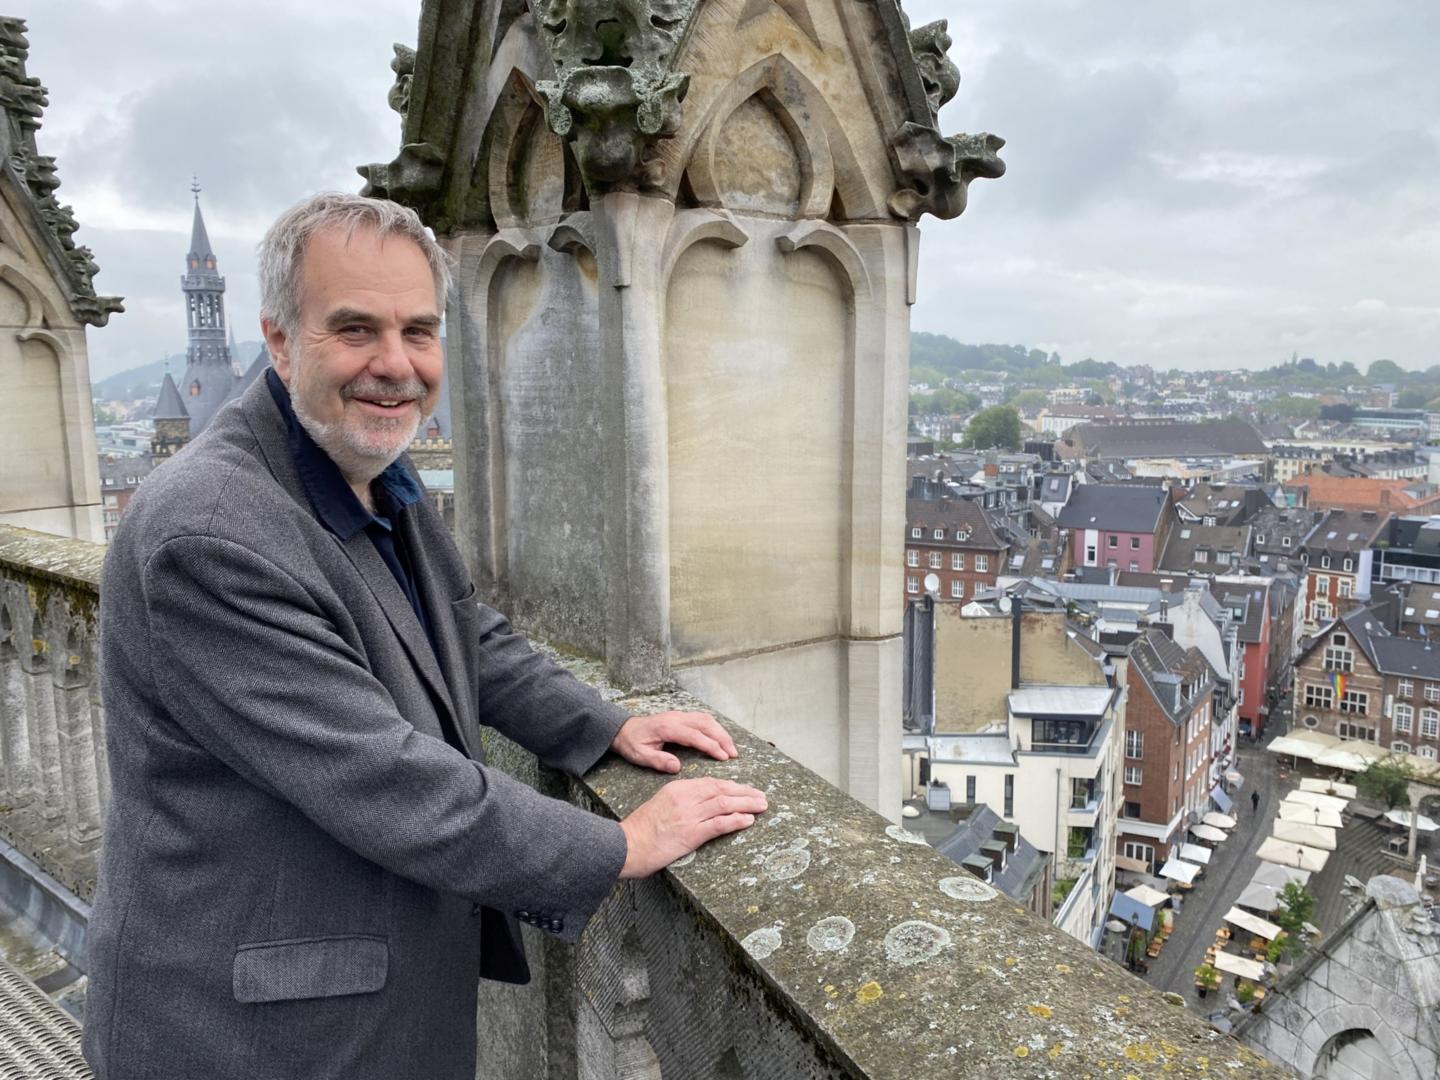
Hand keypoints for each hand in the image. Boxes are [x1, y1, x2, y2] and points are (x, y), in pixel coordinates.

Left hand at [611, 710, 736, 773]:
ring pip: (706, 719)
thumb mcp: (640, 755)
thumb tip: (677, 767)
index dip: (711, 746)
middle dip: (722, 737)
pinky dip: (715, 728)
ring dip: (721, 732)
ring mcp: (679, 715)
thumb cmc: (632, 743)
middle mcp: (676, 718)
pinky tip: (720, 738)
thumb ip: (658, 761)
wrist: (623, 729)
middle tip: (733, 753)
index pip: (695, 735)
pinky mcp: (681, 717)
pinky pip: (702, 719)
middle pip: (705, 723)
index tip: (723, 757)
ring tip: (731, 748)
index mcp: (667, 727)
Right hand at [619, 778, 766, 877]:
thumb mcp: (660, 804)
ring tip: (762, 805)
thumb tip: (702, 805)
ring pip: (725, 804)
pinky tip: (748, 820)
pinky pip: (719, 824)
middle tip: (761, 796)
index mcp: (677, 788)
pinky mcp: (691, 834)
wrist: (625, 845)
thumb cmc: (640, 830)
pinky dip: (736, 820)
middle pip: (722, 790)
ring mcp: (689, 815)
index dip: (732, 786)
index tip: (745, 789)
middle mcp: (685, 798)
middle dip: (745, 792)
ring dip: (747, 804)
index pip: (711, 783)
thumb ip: (680, 801)